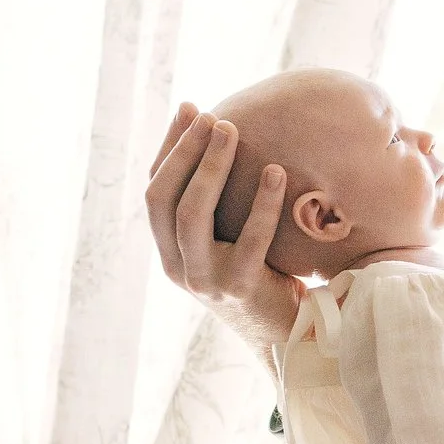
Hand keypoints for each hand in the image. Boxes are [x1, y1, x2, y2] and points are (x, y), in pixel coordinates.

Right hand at [146, 102, 302, 347]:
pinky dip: (263, 203)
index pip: (155, 191)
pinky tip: (277, 172)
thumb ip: (220, 205)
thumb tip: (227, 138)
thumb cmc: (264, 276)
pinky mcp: (239, 289)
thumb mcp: (231, 239)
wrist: (287, 334)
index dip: (170, 149)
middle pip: (164, 199)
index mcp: (169, 250)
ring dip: (210, 168)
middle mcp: (178, 266)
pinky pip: (249, 240)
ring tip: (232, 131)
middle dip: (184, 151)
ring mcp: (204, 280)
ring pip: (192, 216)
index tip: (189, 109)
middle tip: (211, 116)